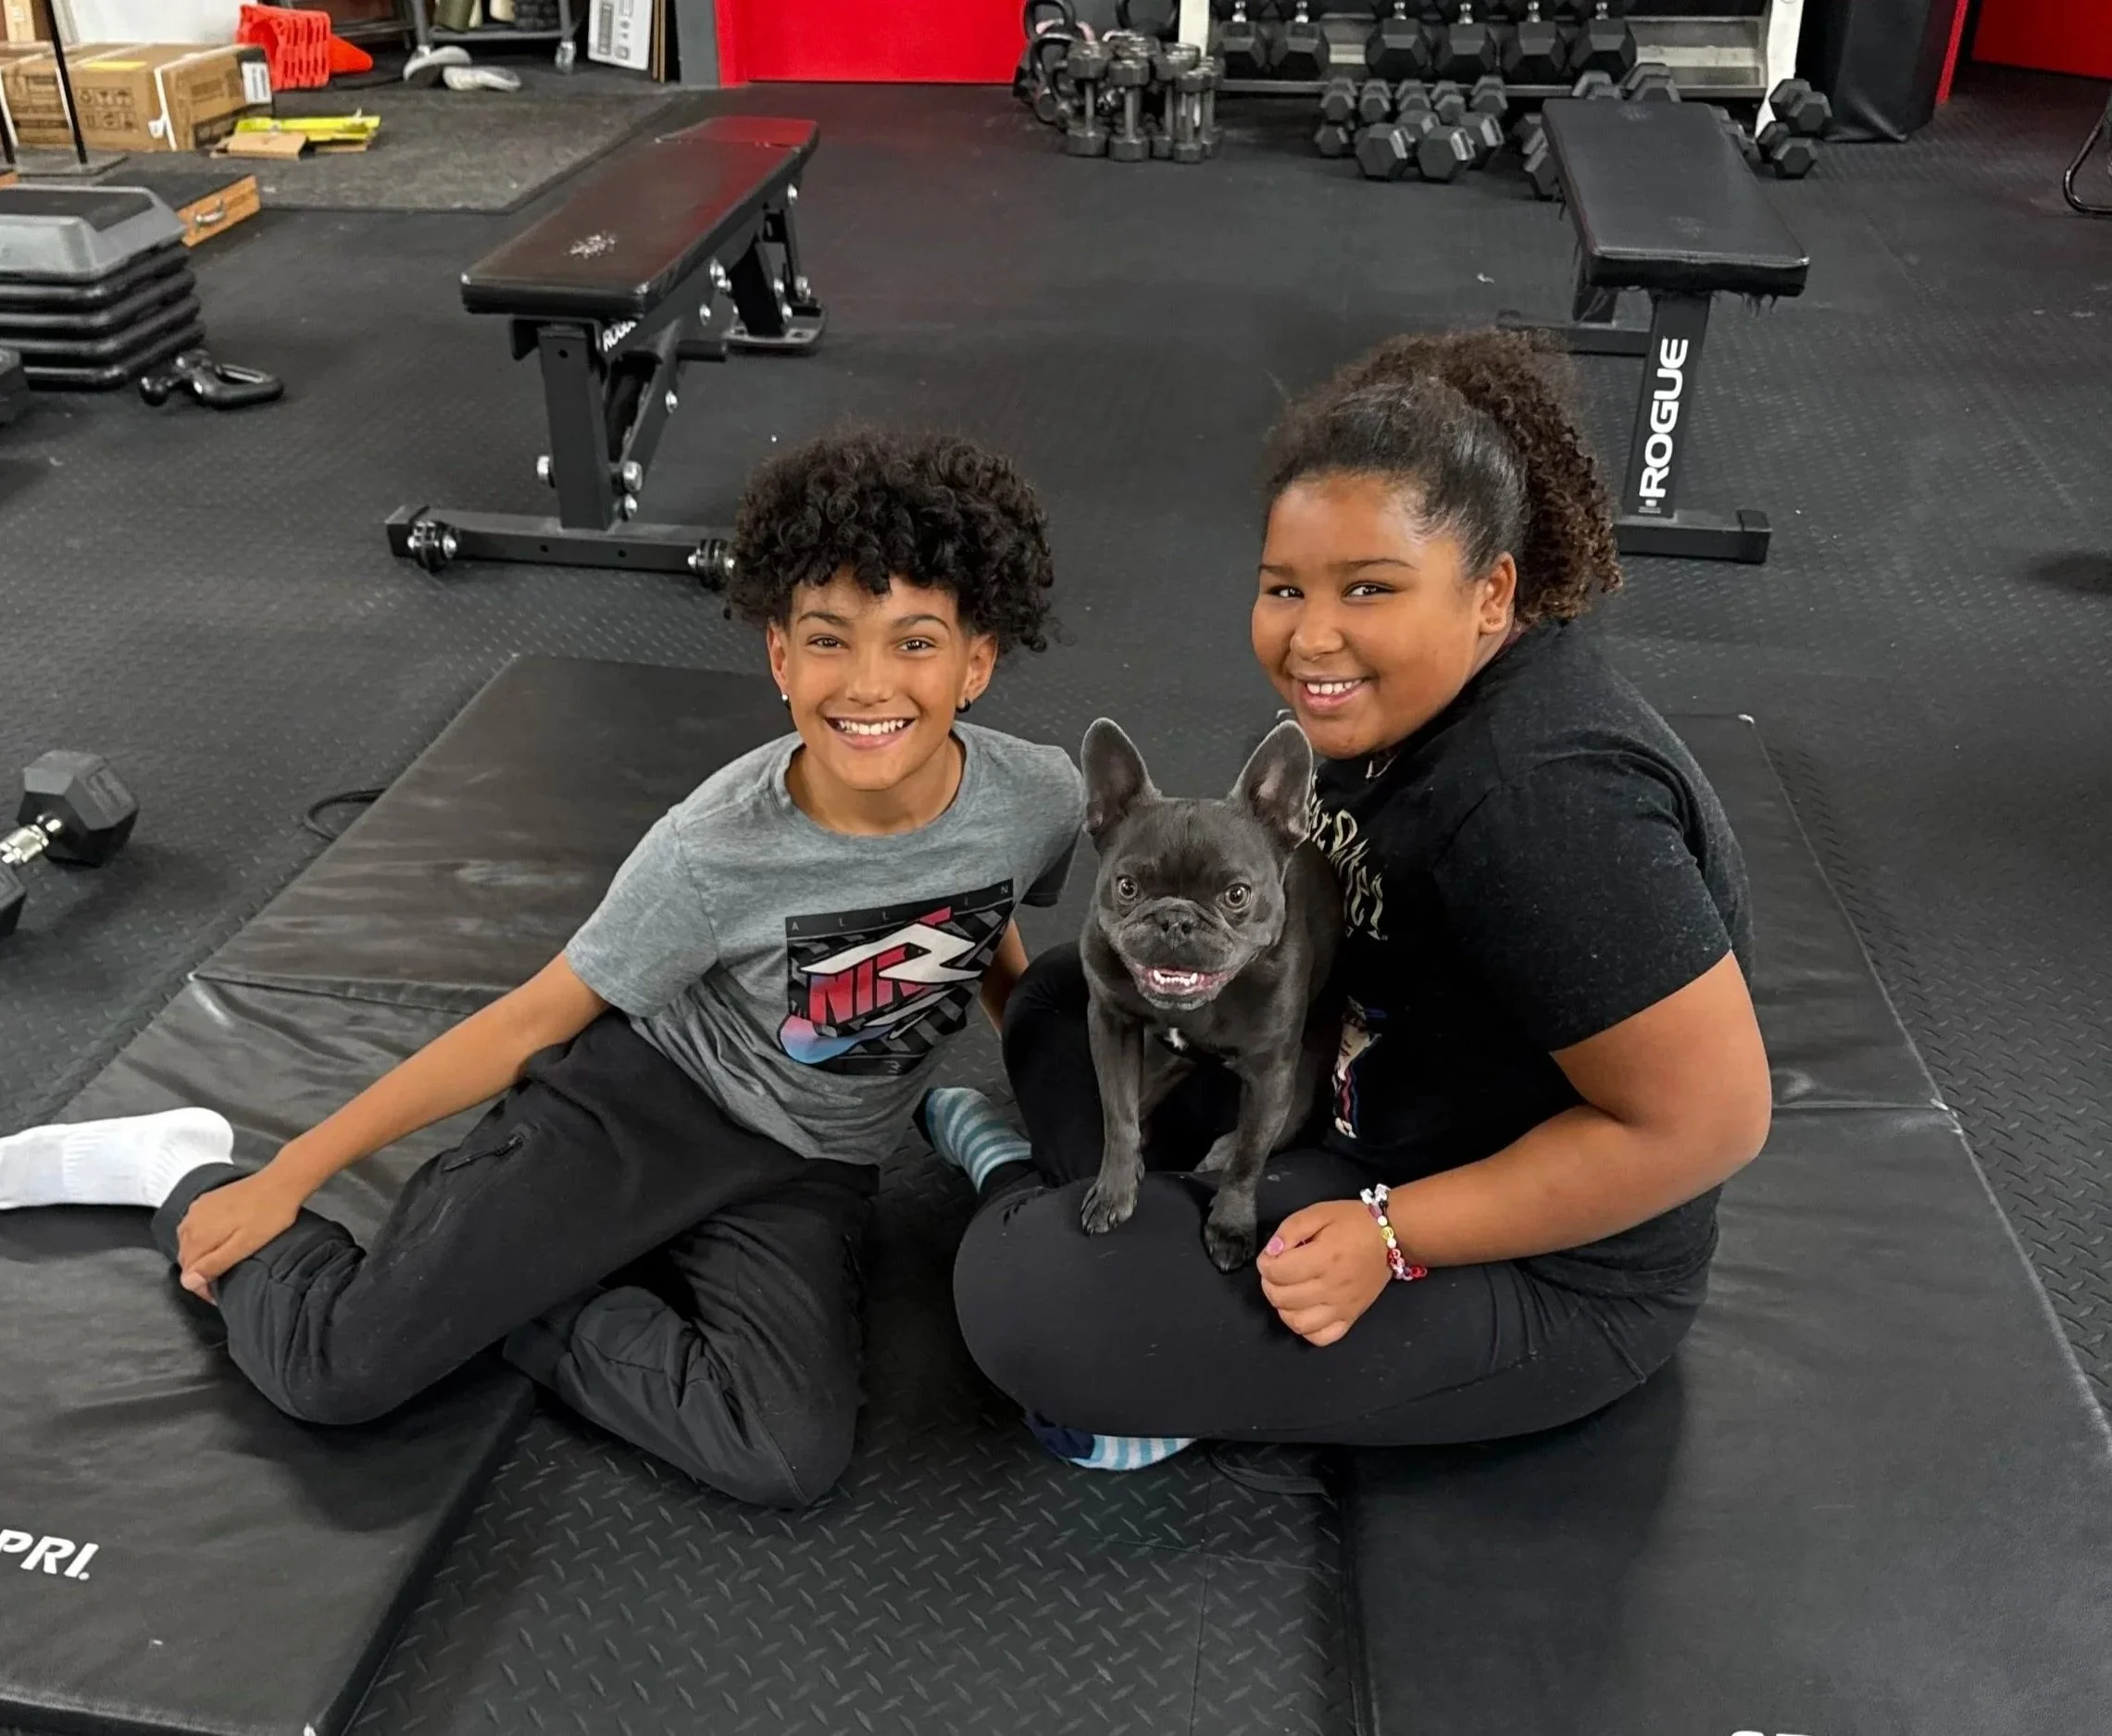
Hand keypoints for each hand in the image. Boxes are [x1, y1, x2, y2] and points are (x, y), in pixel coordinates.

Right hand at [175, 1168, 305, 1299]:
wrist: (281, 1182)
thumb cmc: (268, 1216)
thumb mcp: (244, 1246)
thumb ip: (214, 1264)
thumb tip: (187, 1282)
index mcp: (198, 1235)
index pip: (188, 1272)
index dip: (201, 1287)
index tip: (217, 1295)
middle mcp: (191, 1221)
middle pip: (186, 1256)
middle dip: (199, 1272)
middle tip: (220, 1282)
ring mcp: (197, 1208)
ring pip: (187, 1241)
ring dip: (198, 1256)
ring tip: (219, 1265)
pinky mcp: (207, 1199)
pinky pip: (194, 1225)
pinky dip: (200, 1238)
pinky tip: (216, 1242)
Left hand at [1256, 1199, 1391, 1346]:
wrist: (1391, 1237)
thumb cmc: (1352, 1222)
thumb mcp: (1319, 1212)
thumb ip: (1290, 1229)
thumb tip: (1272, 1252)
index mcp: (1324, 1257)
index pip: (1277, 1272)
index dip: (1265, 1263)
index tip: (1272, 1255)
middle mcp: (1332, 1288)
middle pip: (1282, 1298)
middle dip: (1269, 1283)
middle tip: (1278, 1271)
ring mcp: (1342, 1308)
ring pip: (1297, 1323)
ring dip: (1283, 1308)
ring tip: (1288, 1290)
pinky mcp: (1350, 1319)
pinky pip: (1320, 1338)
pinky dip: (1305, 1329)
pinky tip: (1304, 1310)